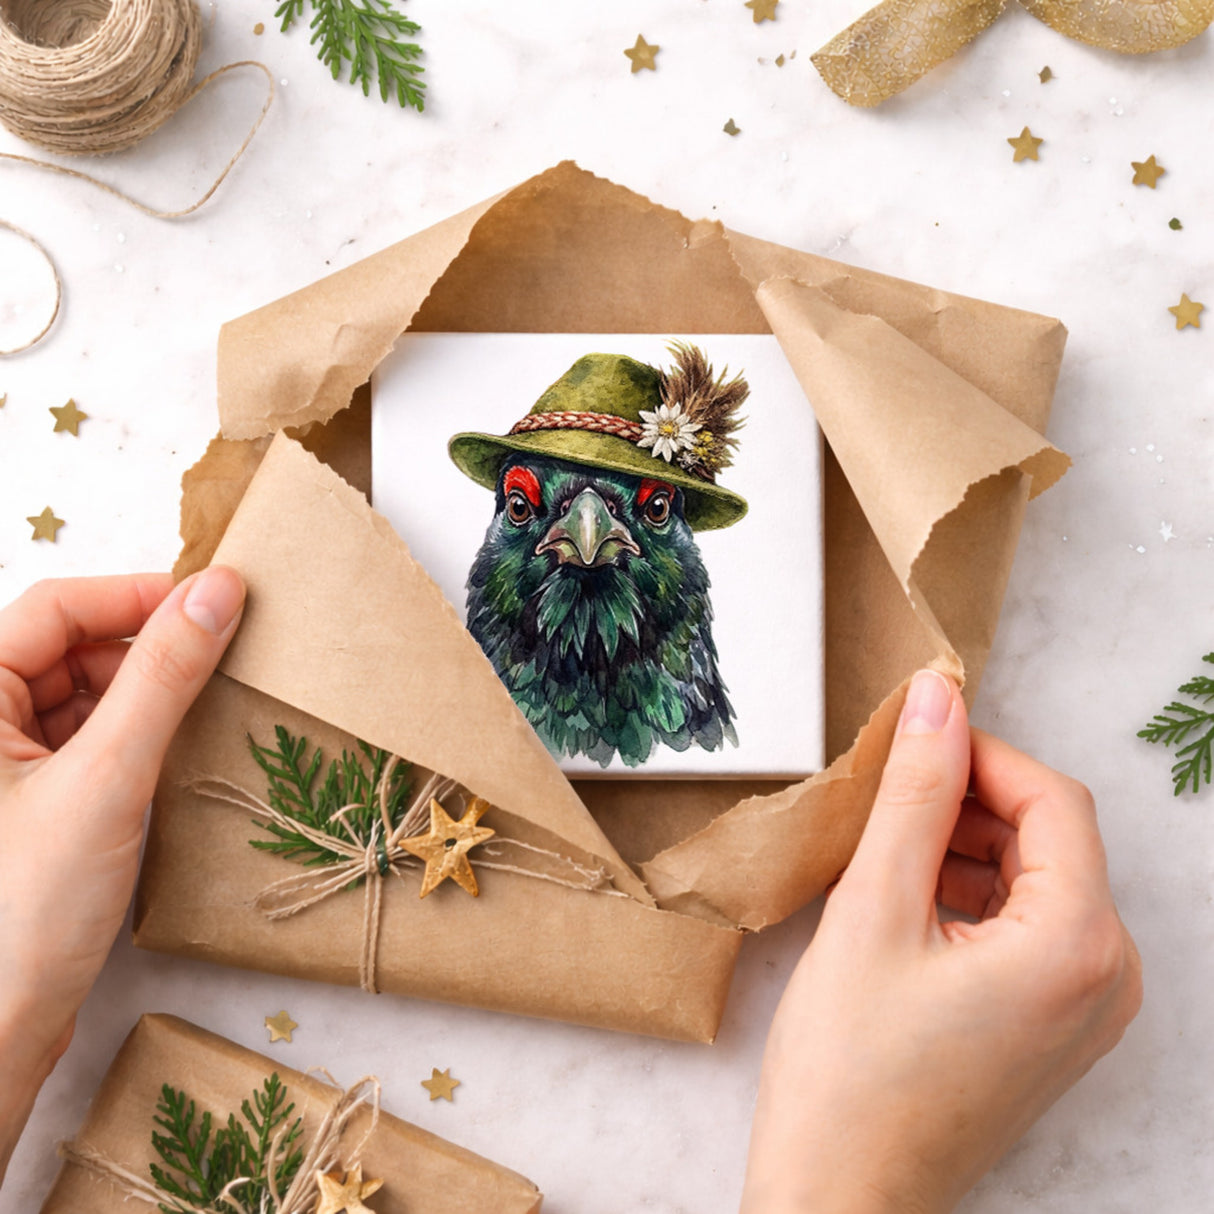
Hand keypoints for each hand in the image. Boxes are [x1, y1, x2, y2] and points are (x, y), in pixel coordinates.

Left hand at [0, 569, 244, 1181]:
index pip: (55, 608)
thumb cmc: (23, 911)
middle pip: (71, 647)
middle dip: (147, 644)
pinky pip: (93, 740)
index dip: (136, 594)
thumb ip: (164, 676)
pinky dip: (139, 734)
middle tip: (226, 651)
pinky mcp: (35, 804)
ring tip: (212, 701)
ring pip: (86, 694)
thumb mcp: (107, 777)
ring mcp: (6, 767)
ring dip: (148, 691)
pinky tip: (181, 749)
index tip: (216, 599)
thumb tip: (218, 591)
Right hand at [741, 669, 1142, 1213]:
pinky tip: (902, 906)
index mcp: (1078, 945)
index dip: (979, 755)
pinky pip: (1028, 929)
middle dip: (966, 805)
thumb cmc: (849, 1073)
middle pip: (1049, 838)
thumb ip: (913, 794)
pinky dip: (970, 898)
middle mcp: (1107, 978)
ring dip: (962, 849)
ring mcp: (1086, 1010)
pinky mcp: (1055, 1027)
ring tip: (881, 858)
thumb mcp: (873, 910)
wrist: (840, 1197)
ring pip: (1034, 880)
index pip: (1052, 800)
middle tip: (881, 803)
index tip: (909, 740)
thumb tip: (937, 700)